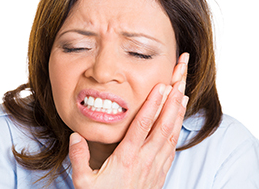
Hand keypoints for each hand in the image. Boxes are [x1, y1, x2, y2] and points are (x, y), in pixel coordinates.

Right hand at [69, 53, 189, 188]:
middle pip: (163, 125)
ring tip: (182, 92)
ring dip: (178, 112)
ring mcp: (155, 166)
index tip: (161, 86)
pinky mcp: (160, 172)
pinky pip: (172, 146)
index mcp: (127, 158)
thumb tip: (76, 136)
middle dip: (172, 100)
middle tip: (178, 80)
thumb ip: (79, 158)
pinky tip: (179, 119)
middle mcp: (145, 159)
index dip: (153, 104)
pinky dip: (177, 129)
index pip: (143, 126)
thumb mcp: (84, 182)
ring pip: (171, 134)